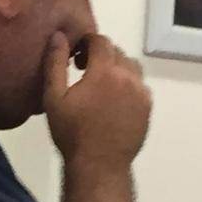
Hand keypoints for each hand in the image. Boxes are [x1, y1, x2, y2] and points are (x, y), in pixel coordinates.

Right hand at [43, 33, 152, 167]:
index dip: (87, 42)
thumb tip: (59, 36)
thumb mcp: (54, 98)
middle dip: (101, 54)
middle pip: (117, 51)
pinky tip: (115, 100)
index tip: (77, 54)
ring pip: (131, 67)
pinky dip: (128, 84)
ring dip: (117, 67)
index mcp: (104, 71)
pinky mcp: (147, 107)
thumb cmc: (72, 133)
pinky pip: (140, 85)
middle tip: (84, 69)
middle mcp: (127, 76)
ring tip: (102, 84)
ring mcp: (141, 92)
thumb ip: (56, 64)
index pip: (100, 40)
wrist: (99, 165)